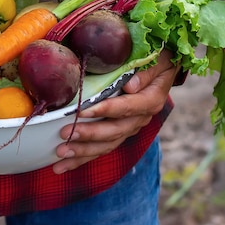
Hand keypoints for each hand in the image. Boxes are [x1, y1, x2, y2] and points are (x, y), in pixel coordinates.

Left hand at [52, 49, 179, 173]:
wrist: (164, 69)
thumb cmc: (158, 58)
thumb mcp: (158, 59)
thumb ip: (146, 72)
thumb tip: (130, 86)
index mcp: (150, 100)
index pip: (126, 108)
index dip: (105, 110)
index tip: (82, 112)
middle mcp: (141, 118)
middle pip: (114, 131)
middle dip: (88, 134)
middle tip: (65, 134)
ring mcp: (130, 128)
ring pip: (106, 145)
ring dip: (82, 152)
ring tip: (60, 155)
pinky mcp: (120, 133)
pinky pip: (101, 149)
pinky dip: (82, 158)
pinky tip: (62, 166)